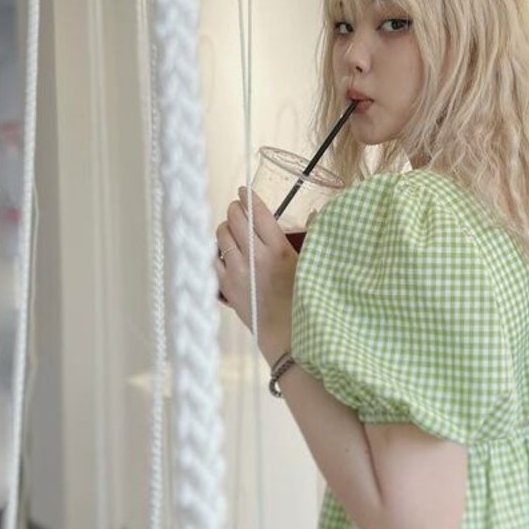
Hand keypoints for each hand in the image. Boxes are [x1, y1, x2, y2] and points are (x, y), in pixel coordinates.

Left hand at [215, 187, 296, 358]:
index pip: (258, 213)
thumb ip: (312, 238)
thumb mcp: (312, 267)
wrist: (288, 338)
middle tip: (236, 207)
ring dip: (224, 227)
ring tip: (229, 227)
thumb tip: (316, 213)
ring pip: (221, 236)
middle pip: (236, 219)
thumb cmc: (304, 303)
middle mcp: (257, 257)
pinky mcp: (226, 287)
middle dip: (234, 208)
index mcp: (280, 249)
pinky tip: (222, 252)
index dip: (249, 198)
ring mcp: (239, 272)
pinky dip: (215, 251)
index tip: (244, 190)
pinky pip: (211, 259)